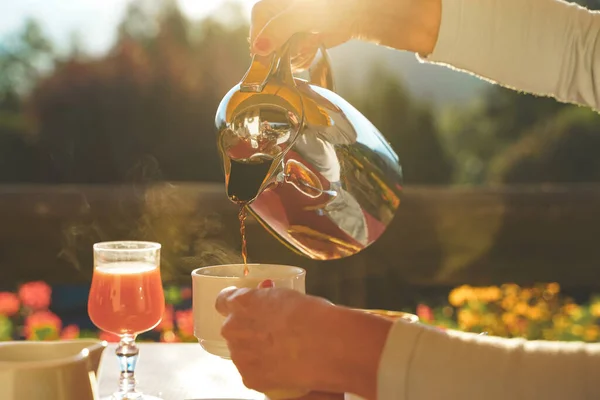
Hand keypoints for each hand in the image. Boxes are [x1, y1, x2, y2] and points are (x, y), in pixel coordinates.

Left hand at [215, 281, 336, 392]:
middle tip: (272, 332)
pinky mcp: (249, 377)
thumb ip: (269, 297)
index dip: (235, 304)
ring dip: (255, 351)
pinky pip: (251, 372)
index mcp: (241, 302)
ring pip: (241, 352)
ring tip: (281, 352)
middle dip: (247, 329)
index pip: (223, 300)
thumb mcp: (287, 295)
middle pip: (232, 328)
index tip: (245, 307)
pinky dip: (263, 371)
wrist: (323, 346)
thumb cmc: (310, 315)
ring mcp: (240, 355)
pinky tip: (281, 367)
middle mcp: (233, 328)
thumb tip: (266, 293)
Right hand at [250, 0, 441, 59]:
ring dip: (291, 45)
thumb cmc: (374, 3)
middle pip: (283, 15)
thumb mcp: (322, 11)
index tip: (258, 51)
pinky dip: (311, 46)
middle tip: (269, 60)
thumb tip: (259, 46)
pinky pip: (321, 34)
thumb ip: (287, 24)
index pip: (269, 4)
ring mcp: (332, 9)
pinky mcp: (349, 22)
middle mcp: (318, 1)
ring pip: (300, 27)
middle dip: (275, 38)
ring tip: (290, 61)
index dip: (261, 26)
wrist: (425, 11)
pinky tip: (307, 56)